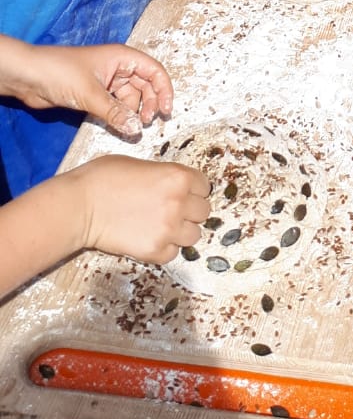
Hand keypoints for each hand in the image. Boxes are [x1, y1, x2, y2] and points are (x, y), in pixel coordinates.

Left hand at [1, 40, 173, 139]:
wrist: (29, 77)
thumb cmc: (59, 71)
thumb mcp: (90, 93)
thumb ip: (115, 112)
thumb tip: (136, 129)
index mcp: (121, 57)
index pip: (153, 70)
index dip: (164, 89)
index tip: (166, 110)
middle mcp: (117, 68)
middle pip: (144, 85)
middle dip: (149, 103)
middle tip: (146, 123)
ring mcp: (105, 81)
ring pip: (129, 97)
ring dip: (132, 112)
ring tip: (131, 127)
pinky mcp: (94, 94)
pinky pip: (115, 105)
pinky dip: (119, 115)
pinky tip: (119, 126)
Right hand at [67, 155, 209, 263]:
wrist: (81, 205)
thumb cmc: (103, 178)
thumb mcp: (141, 164)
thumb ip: (164, 176)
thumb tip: (171, 186)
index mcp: (178, 176)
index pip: (204, 187)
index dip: (193, 190)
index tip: (182, 193)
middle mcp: (179, 202)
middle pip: (203, 212)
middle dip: (189, 211)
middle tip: (171, 210)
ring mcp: (169, 229)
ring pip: (193, 235)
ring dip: (181, 232)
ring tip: (161, 226)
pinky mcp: (155, 250)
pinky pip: (173, 253)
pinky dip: (164, 248)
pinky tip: (149, 238)